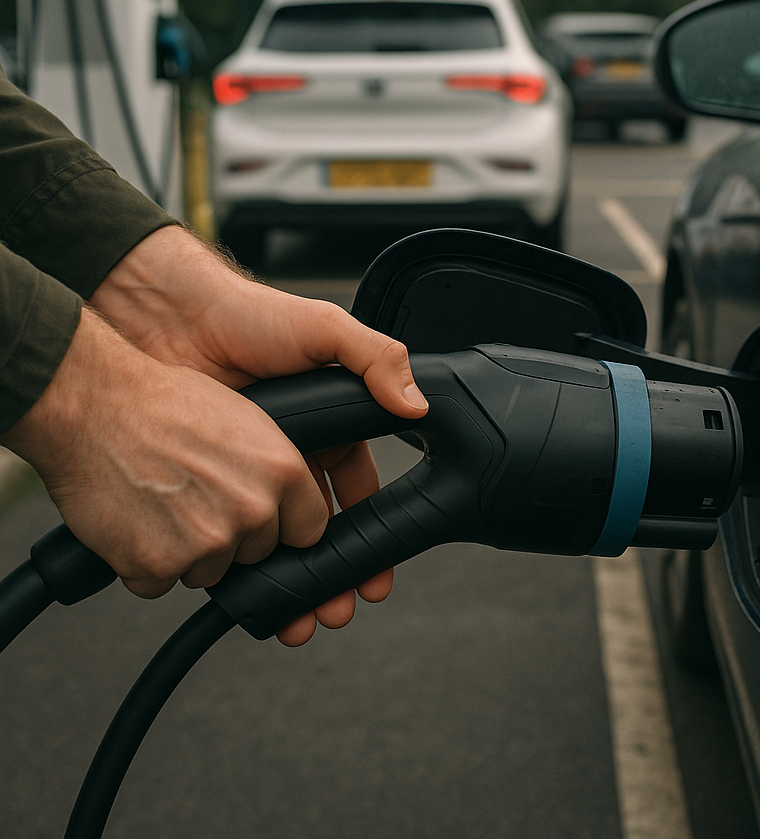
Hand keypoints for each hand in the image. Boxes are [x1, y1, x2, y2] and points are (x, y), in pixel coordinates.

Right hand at [1, 308, 330, 599]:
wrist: (93, 405)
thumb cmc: (163, 403)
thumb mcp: (246, 420)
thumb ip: (272, 469)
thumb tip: (287, 505)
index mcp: (282, 469)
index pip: (308, 529)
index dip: (283, 526)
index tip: (267, 520)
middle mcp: (252, 509)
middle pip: (258, 553)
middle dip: (233, 537)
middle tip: (196, 498)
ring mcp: (207, 541)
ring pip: (210, 571)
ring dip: (187, 551)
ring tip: (163, 502)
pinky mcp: (157, 565)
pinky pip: (160, 583)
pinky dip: (145, 563)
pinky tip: (135, 520)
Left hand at [74, 227, 426, 643]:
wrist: (168, 319)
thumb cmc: (249, 317)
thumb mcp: (326, 329)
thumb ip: (377, 359)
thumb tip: (417, 405)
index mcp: (330, 425)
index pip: (359, 493)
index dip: (370, 537)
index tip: (375, 577)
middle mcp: (292, 454)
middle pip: (320, 530)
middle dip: (333, 575)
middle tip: (336, 611)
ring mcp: (248, 471)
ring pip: (274, 541)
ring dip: (290, 582)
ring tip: (299, 617)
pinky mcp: (208, 482)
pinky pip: (226, 533)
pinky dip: (237, 568)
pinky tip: (247, 592)